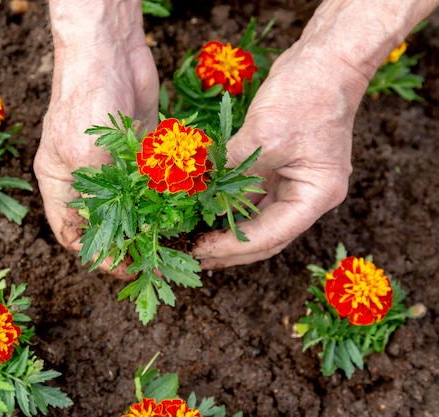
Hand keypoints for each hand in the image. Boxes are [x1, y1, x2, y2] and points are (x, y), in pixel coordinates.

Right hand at [34, 1, 158, 275]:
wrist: (109, 47)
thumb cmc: (85, 96)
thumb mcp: (86, 154)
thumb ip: (102, 197)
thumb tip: (122, 237)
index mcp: (60, 182)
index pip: (73, 234)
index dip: (97, 256)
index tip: (128, 267)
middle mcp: (86, 177)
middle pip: (106, 223)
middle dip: (130, 243)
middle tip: (158, 258)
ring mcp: (115, 163)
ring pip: (134, 206)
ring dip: (152, 222)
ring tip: (175, 239)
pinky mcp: (140, 149)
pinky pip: (153, 182)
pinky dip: (167, 197)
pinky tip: (183, 209)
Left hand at [191, 0, 437, 267]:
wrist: (325, 58)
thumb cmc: (306, 94)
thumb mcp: (265, 135)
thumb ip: (231, 167)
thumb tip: (195, 193)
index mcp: (315, 195)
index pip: (271, 234)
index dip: (234, 245)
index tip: (201, 249)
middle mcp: (307, 195)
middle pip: (266, 235)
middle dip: (230, 247)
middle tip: (194, 254)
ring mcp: (293, 181)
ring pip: (257, 217)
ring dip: (227, 228)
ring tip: (195, 239)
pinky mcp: (279, 166)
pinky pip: (251, 194)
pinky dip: (228, 202)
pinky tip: (205, 210)